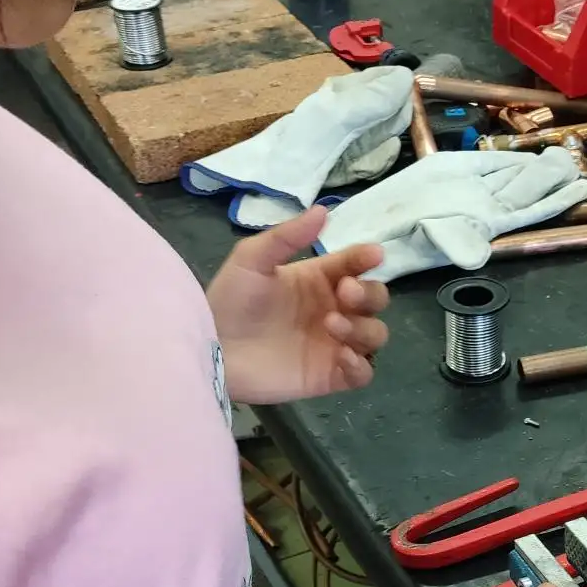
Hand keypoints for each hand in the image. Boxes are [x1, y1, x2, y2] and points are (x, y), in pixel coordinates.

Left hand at [206, 207, 390, 403]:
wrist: (211, 348)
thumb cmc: (229, 300)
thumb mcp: (252, 258)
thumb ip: (288, 236)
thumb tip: (323, 210)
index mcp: (318, 278)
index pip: (356, 264)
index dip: (367, 258)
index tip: (372, 255)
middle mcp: (332, 309)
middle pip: (375, 298)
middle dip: (369, 293)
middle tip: (344, 293)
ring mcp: (332, 344)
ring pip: (374, 334)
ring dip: (363, 327)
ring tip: (331, 324)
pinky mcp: (328, 376)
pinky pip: (363, 372)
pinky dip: (360, 365)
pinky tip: (342, 356)